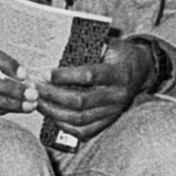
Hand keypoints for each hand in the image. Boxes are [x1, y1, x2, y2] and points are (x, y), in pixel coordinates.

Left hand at [35, 37, 161, 143]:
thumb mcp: (108, 44)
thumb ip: (87, 47)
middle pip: (80, 101)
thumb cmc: (118, 54)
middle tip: (34, 88)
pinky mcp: (109, 121)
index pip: (89, 76)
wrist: (141, 69)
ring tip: (37, 102)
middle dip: (52, 95)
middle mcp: (117, 95)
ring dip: (54, 112)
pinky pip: (85, 131)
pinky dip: (65, 126)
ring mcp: (114, 111)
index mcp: (117, 72)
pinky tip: (52, 115)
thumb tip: (55, 50)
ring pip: (79, 119)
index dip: (64, 76)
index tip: (44, 73)